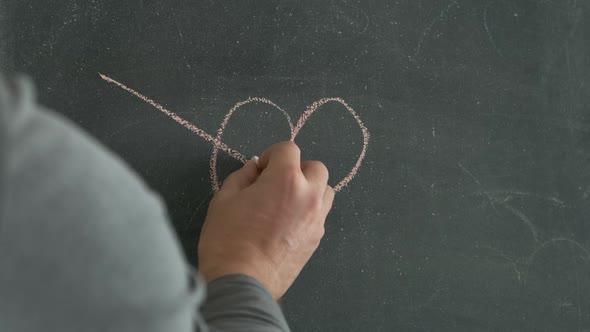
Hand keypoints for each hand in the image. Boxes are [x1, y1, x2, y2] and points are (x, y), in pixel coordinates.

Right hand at [198, 141, 334, 298]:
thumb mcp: (225, 199)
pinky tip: (287, 224)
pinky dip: (308, 211)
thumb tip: (254, 168)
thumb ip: (242, 177)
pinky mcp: (317, 239)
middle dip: (296, 169)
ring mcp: (316, 219)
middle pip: (316, 168)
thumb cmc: (227, 238)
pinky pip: (319, 214)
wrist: (242, 282)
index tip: (259, 170)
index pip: (289, 149)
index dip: (271, 155)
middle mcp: (308, 195)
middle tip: (275, 183)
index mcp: (285, 179)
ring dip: (309, 189)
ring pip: (324, 191)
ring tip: (286, 203)